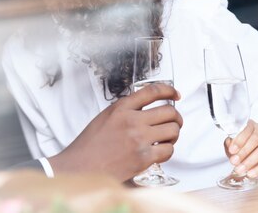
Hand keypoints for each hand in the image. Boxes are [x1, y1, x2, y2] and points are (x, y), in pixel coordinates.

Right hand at [48, 83, 181, 180]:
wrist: (82, 166)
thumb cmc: (90, 145)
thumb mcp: (105, 117)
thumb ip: (124, 111)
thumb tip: (145, 110)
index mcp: (121, 108)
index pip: (152, 91)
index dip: (168, 90)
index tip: (175, 94)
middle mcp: (132, 120)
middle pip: (169, 111)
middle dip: (176, 117)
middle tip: (174, 122)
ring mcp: (139, 139)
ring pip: (173, 130)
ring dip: (173, 134)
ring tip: (166, 138)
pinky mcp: (143, 157)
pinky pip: (168, 150)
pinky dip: (167, 150)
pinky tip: (159, 151)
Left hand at [225, 119, 257, 177]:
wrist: (253, 146)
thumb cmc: (241, 141)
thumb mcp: (233, 140)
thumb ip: (230, 142)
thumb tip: (230, 147)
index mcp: (251, 125)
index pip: (247, 130)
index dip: (239, 140)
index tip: (232, 150)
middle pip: (256, 140)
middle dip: (244, 152)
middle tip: (234, 162)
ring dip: (251, 162)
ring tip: (241, 169)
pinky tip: (251, 173)